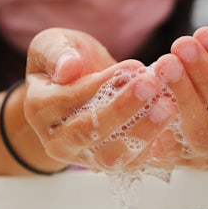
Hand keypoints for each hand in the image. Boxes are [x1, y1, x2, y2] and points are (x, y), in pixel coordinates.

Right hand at [24, 28, 177, 169]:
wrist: (81, 86)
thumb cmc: (69, 62)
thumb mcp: (54, 44)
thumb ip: (56, 52)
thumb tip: (68, 68)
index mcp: (38, 108)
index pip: (69, 99)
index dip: (101, 84)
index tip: (132, 66)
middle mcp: (56, 139)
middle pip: (88, 131)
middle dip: (123, 108)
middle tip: (152, 85)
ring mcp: (82, 157)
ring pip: (111, 154)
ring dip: (141, 131)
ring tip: (166, 106)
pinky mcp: (108, 164)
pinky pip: (130, 164)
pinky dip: (152, 144)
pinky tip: (169, 120)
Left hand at [145, 26, 207, 168]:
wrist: (196, 120)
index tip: (205, 34)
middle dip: (205, 74)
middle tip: (182, 45)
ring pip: (202, 128)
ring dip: (183, 93)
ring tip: (166, 64)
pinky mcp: (183, 162)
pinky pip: (172, 146)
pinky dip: (161, 120)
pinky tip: (151, 94)